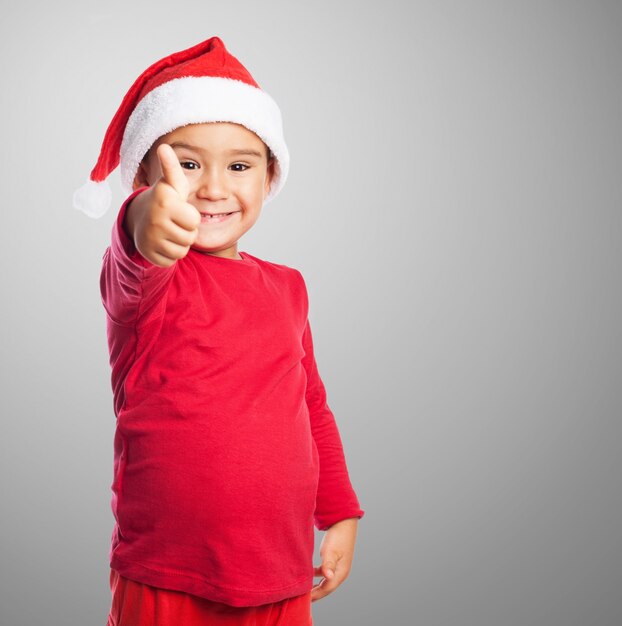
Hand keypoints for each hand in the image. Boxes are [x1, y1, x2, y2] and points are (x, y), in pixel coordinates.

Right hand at [126, 143, 200, 266]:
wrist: (139, 219)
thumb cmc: (165, 200)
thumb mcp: (172, 185)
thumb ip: (172, 168)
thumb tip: (164, 147)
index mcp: (164, 201)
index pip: (194, 220)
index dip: (190, 216)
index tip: (179, 209)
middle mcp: (155, 220)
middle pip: (190, 237)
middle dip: (186, 231)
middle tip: (174, 222)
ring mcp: (150, 239)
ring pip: (181, 250)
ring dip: (179, 243)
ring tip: (169, 231)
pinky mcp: (148, 255)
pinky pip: (171, 260)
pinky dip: (169, 254)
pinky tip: (162, 242)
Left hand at [311, 517, 358, 602]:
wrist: (343, 523)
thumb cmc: (338, 537)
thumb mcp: (331, 551)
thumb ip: (328, 564)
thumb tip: (327, 577)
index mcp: (341, 572)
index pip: (326, 589)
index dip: (315, 595)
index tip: (303, 600)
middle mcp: (340, 572)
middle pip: (326, 588)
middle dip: (315, 594)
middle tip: (301, 599)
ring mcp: (337, 567)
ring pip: (324, 581)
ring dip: (315, 586)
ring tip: (304, 591)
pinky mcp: (333, 561)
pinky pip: (323, 573)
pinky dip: (315, 576)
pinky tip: (308, 575)